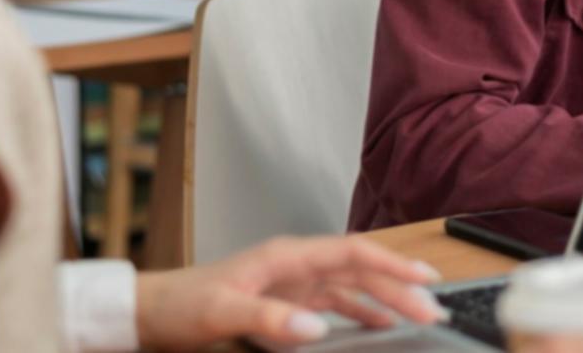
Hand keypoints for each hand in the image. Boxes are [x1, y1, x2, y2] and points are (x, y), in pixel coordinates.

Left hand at [134, 235, 449, 349]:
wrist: (150, 312)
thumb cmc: (181, 305)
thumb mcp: (221, 313)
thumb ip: (270, 319)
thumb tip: (319, 328)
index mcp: (287, 256)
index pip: (352, 253)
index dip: (392, 263)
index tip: (424, 278)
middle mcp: (295, 265)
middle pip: (360, 271)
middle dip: (399, 287)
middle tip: (433, 310)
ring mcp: (293, 283)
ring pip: (352, 287)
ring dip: (386, 299)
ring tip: (418, 316)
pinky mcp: (286, 302)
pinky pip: (335, 304)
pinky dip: (361, 312)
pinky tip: (378, 323)